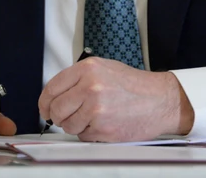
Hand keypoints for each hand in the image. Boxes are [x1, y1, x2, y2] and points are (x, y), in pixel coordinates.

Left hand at [37, 57, 194, 141]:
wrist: (161, 100)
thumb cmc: (135, 86)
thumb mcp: (105, 69)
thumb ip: (79, 79)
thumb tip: (55, 96)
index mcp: (88, 69)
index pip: (52, 87)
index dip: (45, 101)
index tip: (45, 108)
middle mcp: (90, 87)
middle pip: (56, 109)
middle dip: (59, 116)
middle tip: (68, 116)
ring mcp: (96, 109)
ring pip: (68, 125)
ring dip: (76, 126)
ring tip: (94, 118)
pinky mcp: (103, 128)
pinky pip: (83, 137)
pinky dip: (89, 134)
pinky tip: (104, 124)